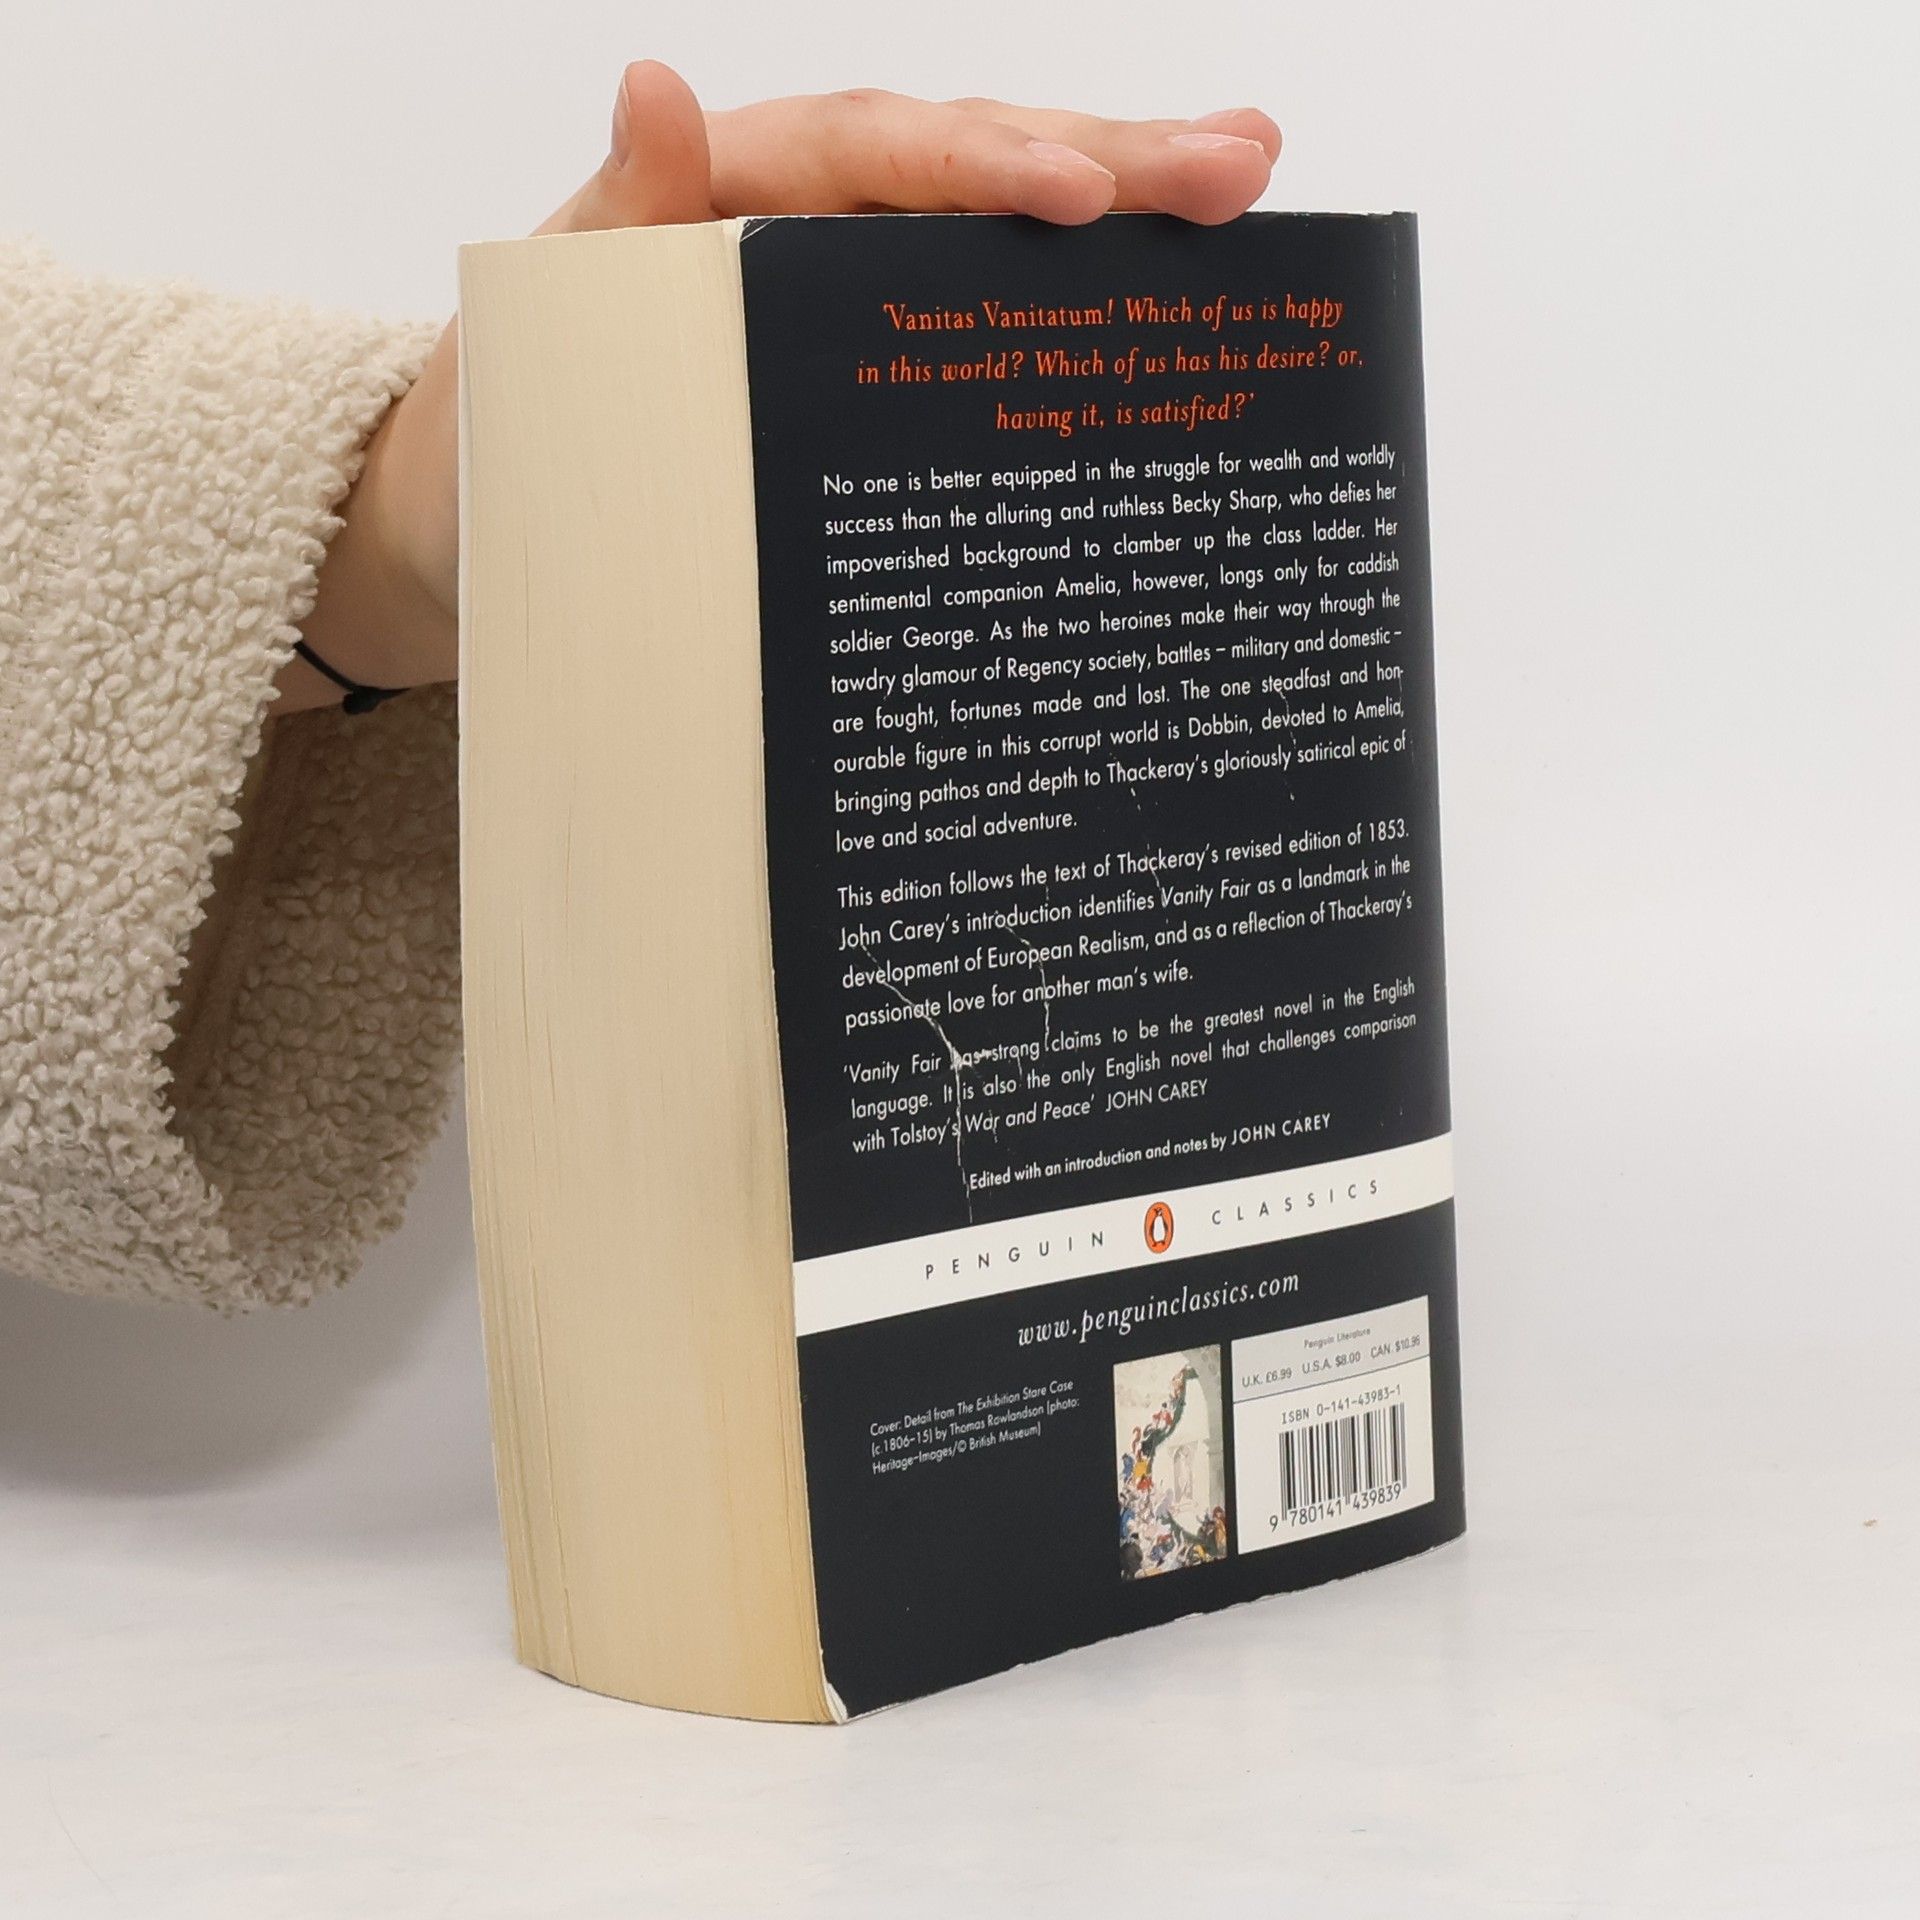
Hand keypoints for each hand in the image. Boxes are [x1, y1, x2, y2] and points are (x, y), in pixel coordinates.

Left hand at [282, 63, 1278, 711]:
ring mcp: (865, 274)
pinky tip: (1171, 294)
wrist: (513, 485)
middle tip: (1241, 168)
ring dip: (1129, 204)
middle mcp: (824, 208)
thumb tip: (655, 91)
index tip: (1080, 196)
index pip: (881, 151)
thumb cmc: (538, 389)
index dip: (984, 167)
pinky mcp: (887, 346)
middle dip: (1112, 162)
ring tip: (1247, 186)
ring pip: (1007, 223)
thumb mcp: (560, 304)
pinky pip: (990, 308)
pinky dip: (1081, 297)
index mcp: (748, 180)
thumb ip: (619, 212)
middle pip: (979, 160)